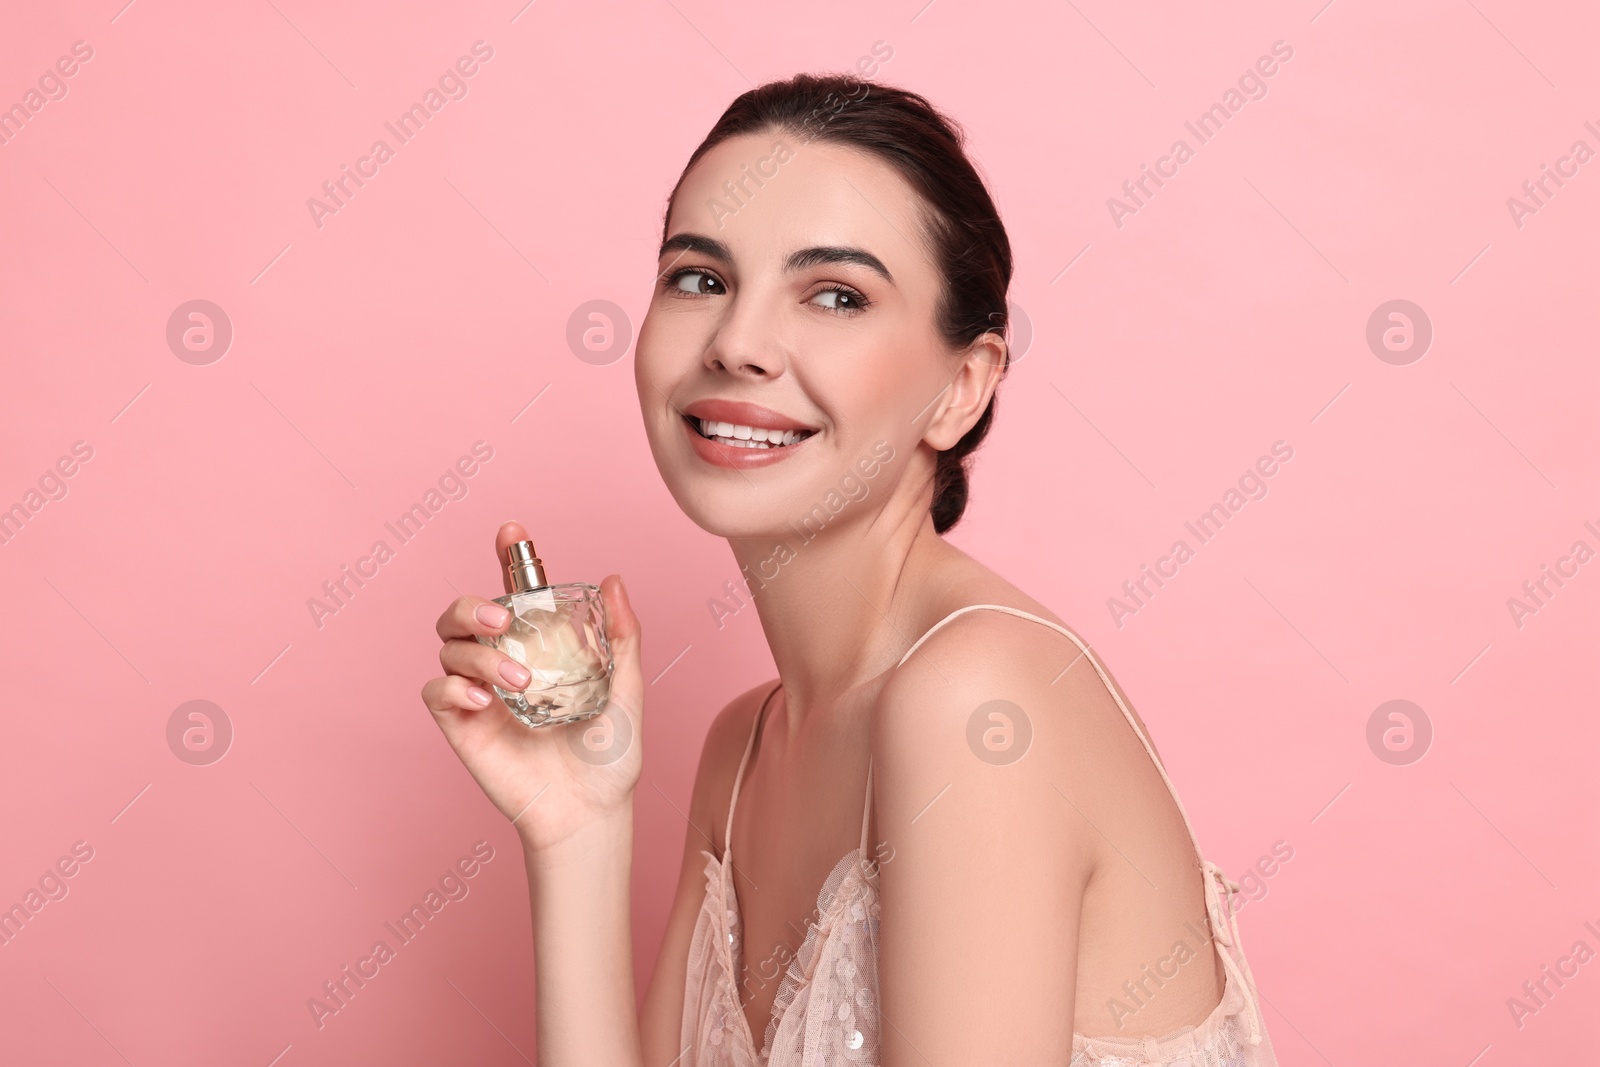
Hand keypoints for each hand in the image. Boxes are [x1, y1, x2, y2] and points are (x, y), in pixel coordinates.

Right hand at [421, 520, 645, 853]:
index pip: (514, 592)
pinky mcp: (461, 726)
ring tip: (518, 683)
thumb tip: (613, 581)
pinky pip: (434, 691)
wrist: (591, 811)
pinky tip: (481, 699)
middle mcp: (502, 662)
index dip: (508, 557)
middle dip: (472, 603)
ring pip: (447, 646)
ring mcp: (478, 693)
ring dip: (478, 653)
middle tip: (503, 620)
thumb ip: (621, 637)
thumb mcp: (625, 688)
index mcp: (539, 647)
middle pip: (461, 613)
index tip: (513, 532)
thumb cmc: (610, 755)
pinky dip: (451, 685)